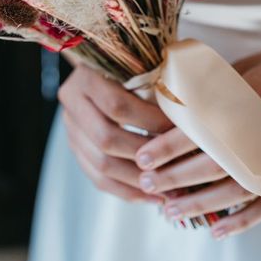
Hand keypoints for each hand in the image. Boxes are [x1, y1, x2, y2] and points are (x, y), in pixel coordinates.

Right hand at [58, 64, 173, 202]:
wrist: (103, 66)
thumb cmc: (132, 64)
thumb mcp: (140, 64)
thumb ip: (157, 84)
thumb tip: (190, 114)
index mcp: (85, 77)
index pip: (117, 105)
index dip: (149, 121)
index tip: (177, 131)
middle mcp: (71, 102)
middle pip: (106, 139)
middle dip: (143, 155)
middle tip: (175, 164)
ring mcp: (70, 129)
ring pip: (101, 165)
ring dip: (137, 179)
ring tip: (169, 188)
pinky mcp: (76, 149)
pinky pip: (98, 179)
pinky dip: (127, 191)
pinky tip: (153, 196)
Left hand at [135, 42, 260, 237]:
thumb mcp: (248, 67)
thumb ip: (212, 87)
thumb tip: (164, 104)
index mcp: (257, 94)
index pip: (204, 126)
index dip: (170, 145)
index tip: (143, 157)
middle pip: (219, 161)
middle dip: (177, 177)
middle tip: (147, 185)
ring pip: (242, 187)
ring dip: (203, 203)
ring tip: (171, 210)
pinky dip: (244, 220)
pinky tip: (218, 229)